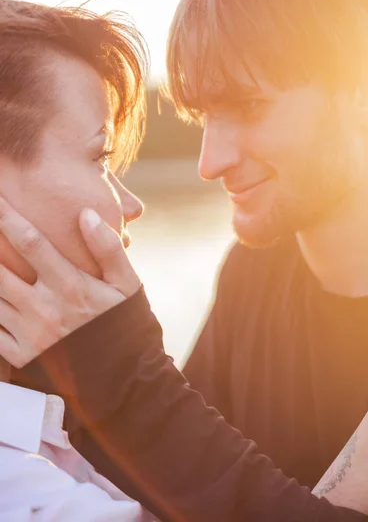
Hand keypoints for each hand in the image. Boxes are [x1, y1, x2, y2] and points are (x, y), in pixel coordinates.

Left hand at [0, 199, 140, 366]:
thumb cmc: (125, 327)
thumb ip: (108, 250)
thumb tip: (86, 214)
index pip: (31, 243)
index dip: (8, 218)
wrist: (124, 382)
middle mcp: (44, 308)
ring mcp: (30, 334)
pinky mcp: (22, 356)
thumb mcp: (127, 286)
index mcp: (70, 286)